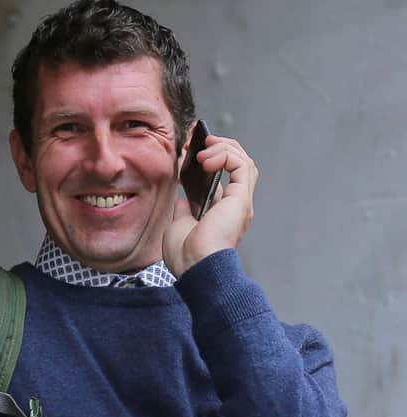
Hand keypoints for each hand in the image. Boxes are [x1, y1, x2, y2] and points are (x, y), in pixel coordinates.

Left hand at [163, 135, 257, 277]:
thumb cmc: (187, 256)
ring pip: (244, 161)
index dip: (211, 158)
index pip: (225, 176)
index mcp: (223, 212)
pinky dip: (225, 155)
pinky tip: (206, 158)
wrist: (196, 268)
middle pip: (239, 164)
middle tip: (200, 140)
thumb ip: (184, 210)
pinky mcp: (240, 198)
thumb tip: (184, 199)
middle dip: (220, 146)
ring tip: (203, 150)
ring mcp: (240, 201)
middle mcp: (236, 205)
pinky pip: (241, 165)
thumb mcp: (179, 227)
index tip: (190, 150)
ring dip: (223, 148)